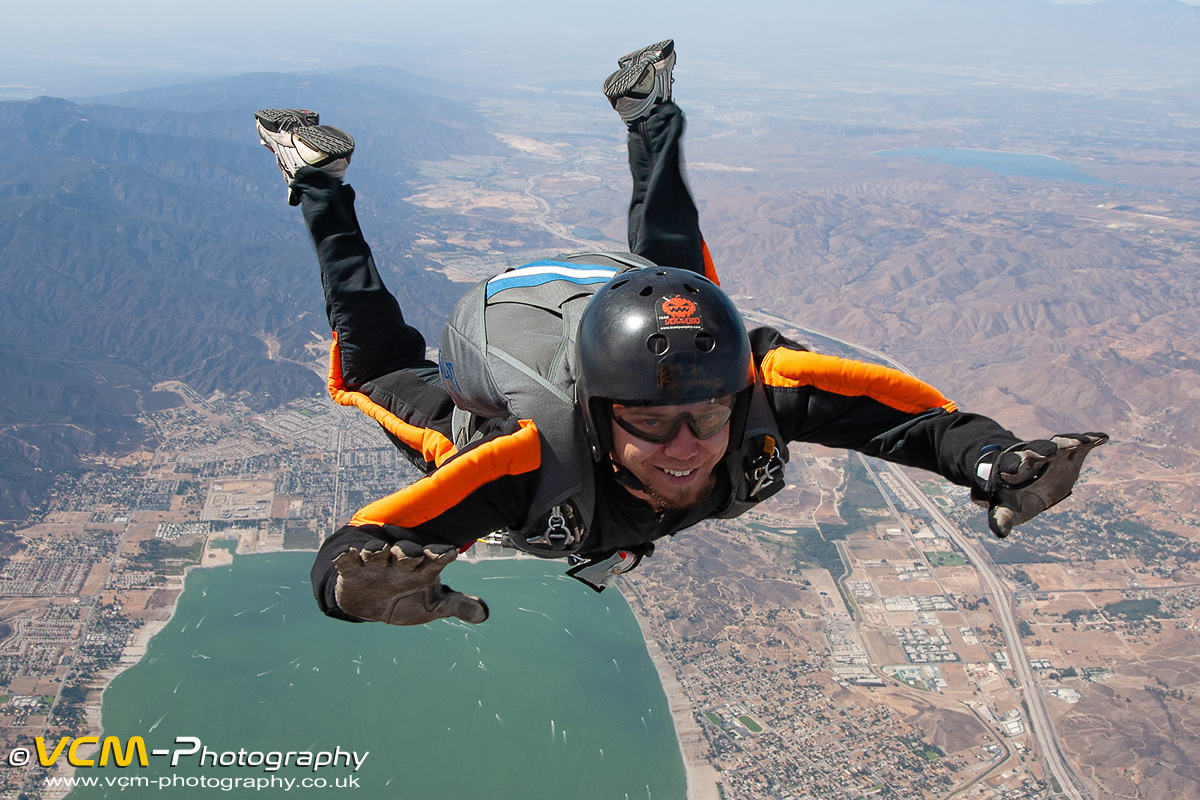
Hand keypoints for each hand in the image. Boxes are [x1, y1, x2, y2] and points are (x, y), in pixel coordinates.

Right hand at [332, 541, 487, 624]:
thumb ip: (457, 605)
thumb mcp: (433, 604)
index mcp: (422, 568)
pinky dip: (346, 558)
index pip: (435, 558)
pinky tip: (346, 556)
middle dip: (407, 553)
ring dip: (377, 552)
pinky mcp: (352, 571)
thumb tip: (484, 614)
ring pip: (376, 552)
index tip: (448, 554)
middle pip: (405, 552)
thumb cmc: (409, 599)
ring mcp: (376, 565)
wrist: (373, 604)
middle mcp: (400, 562)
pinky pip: (348, 562)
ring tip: (378, 553)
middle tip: (410, 558)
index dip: (441, 555)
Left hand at [978, 432, 1108, 537]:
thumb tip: (1000, 533)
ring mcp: (1052, 454)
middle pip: (1036, 449)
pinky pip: (1081, 445)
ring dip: (1069, 442)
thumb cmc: (1013, 498)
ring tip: (1081, 442)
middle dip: (1042, 450)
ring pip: (1059, 444)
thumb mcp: (1007, 510)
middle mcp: (1033, 457)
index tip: (1013, 471)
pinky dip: (1091, 440)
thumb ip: (1002, 518)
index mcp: (1013, 469)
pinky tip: (1103, 438)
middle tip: (1049, 453)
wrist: (1027, 484)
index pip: (1011, 464)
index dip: (1013, 466)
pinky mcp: (1070, 455)